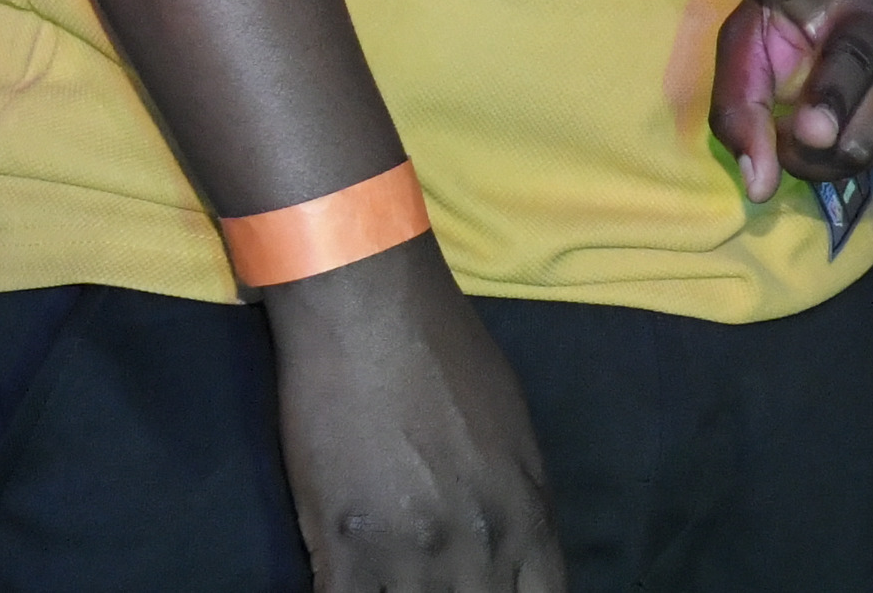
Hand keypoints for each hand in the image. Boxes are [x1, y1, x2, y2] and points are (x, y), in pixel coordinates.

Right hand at [263, 236, 561, 592]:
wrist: (370, 308)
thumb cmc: (446, 348)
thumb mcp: (513, 425)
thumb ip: (519, 496)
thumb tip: (517, 540)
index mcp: (527, 513)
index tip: (495, 592)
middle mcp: (479, 547)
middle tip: (437, 584)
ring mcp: (411, 556)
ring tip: (393, 582)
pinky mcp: (344, 552)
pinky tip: (348, 584)